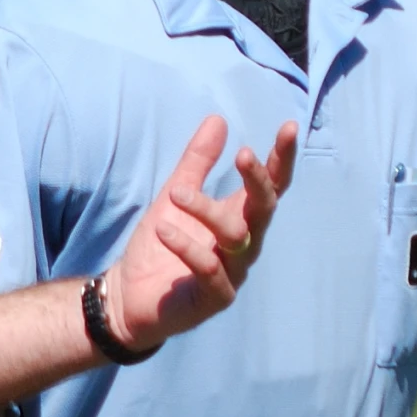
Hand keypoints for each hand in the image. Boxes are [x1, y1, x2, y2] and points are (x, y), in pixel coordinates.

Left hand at [104, 115, 297, 350]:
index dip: (281, 159)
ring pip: (236, 236)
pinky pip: (209, 269)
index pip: (271, 185)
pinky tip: (165, 231)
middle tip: (243, 154)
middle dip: (259, 180)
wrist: (129, 295)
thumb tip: (218, 119)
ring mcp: (233, 272)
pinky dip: (188, 247)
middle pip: (264, 209)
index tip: (287, 127)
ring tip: (176, 194)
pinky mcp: (215, 297)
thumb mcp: (175, 195)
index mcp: (239, 217)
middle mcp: (244, 243)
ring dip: (208, 210)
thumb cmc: (159, 245)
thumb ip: (197, 162)